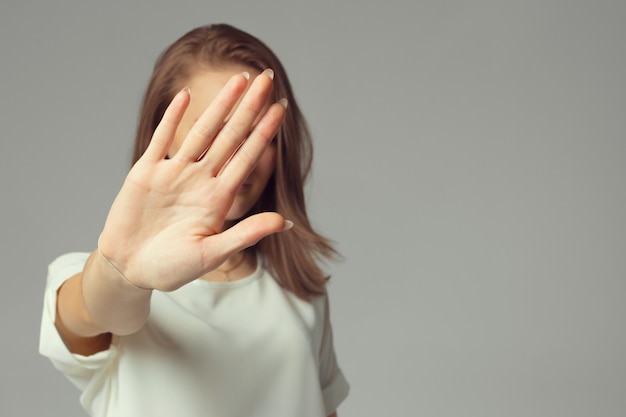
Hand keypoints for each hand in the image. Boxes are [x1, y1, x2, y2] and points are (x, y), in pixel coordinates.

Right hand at [98, 70, 286, 290]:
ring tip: (239, 80)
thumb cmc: (172, 267)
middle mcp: (201, 180)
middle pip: (231, 136)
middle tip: (267, 78)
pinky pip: (162, 139)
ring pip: (201, 131)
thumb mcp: (212, 252)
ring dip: (220, 105)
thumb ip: (246, 234)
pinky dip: (173, 118)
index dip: (264, 133)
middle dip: (249, 108)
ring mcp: (174, 173)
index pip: (248, 157)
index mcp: (219, 198)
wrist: (131, 270)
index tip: (281, 109)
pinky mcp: (146, 172)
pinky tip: (187, 96)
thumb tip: (285, 221)